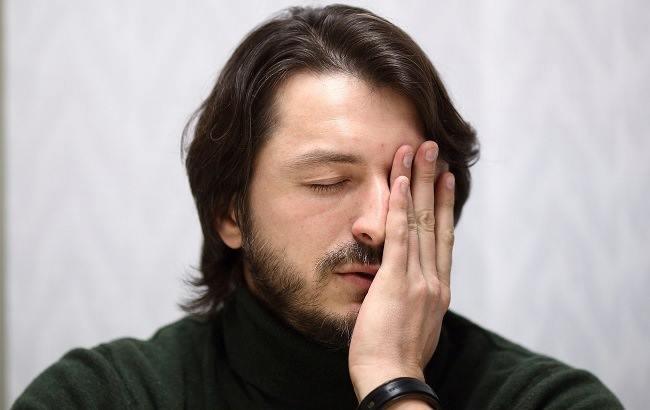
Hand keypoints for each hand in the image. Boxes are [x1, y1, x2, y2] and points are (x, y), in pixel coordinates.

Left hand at [348, 141, 454, 400]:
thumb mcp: (417, 325)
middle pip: (437, 220)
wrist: (393, 380)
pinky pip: (400, 236)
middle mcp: (434, 278)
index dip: (446, 205)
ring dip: (417, 181)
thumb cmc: (398, 359)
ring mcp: (418, 277)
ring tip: (416, 150)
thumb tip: (409, 292)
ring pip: (421, 220)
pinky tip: (399, 181)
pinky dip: (400, 206)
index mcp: (439, 289)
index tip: (445, 179)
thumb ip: (416, 301)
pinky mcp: (397, 280)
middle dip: (433, 181)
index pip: (444, 238)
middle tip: (433, 148)